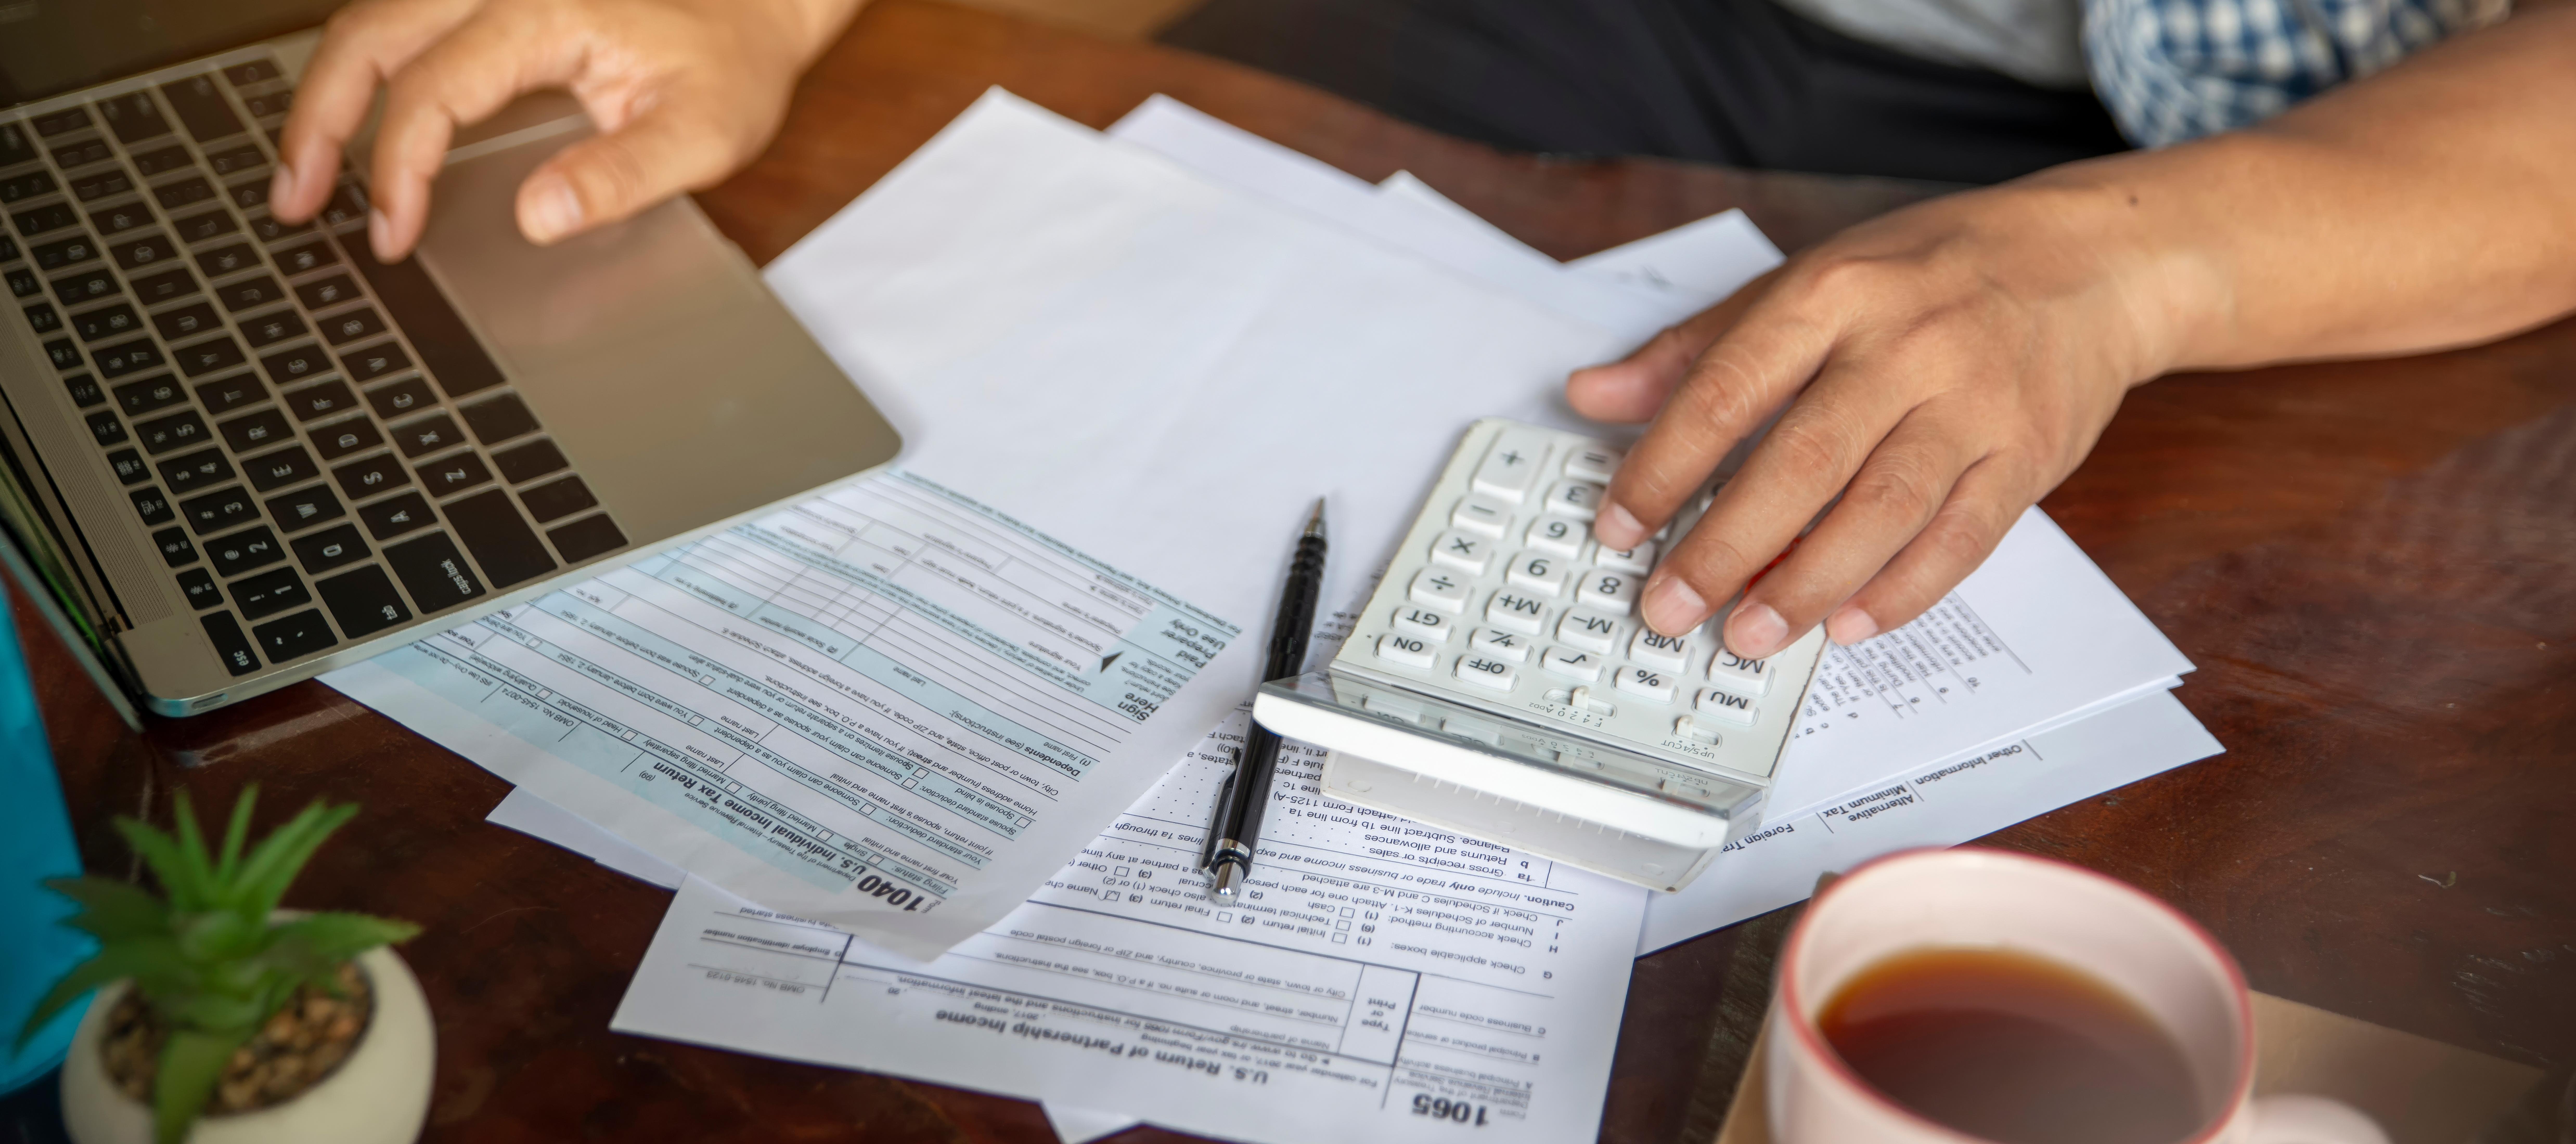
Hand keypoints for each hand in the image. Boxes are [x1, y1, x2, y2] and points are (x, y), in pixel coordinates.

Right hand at [270, 0, 862, 260]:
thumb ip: (621, 176)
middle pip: (368, 38)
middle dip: (316, 119)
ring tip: (299, 169)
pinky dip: (363, 68)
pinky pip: (403, 19)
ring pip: (371, 21)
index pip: (433, 92)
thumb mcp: (705, 132)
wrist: (762, 7)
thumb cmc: (735, 63)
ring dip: (326, 92)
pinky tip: (348, 119)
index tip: (392, 234)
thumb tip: (537, 220)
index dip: (398, 167)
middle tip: (291, 198)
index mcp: (545, 13)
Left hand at [1570, 181, 2194, 657]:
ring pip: (1881, 510)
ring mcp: (1975, 403)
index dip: (1663, 465)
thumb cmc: (1928, 273)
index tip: (1616, 525)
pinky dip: (1902, 589)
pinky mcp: (2029, 454)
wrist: (2087, 261)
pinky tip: (1847, 625)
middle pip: (1802, 462)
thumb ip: (1695, 348)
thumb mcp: (1806, 281)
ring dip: (1807, 583)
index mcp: (1834, 293)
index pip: (1727, 389)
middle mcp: (1905, 345)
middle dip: (1726, 547)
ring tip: (1748, 635)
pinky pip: (1962, 537)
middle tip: (1670, 608)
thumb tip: (1592, 395)